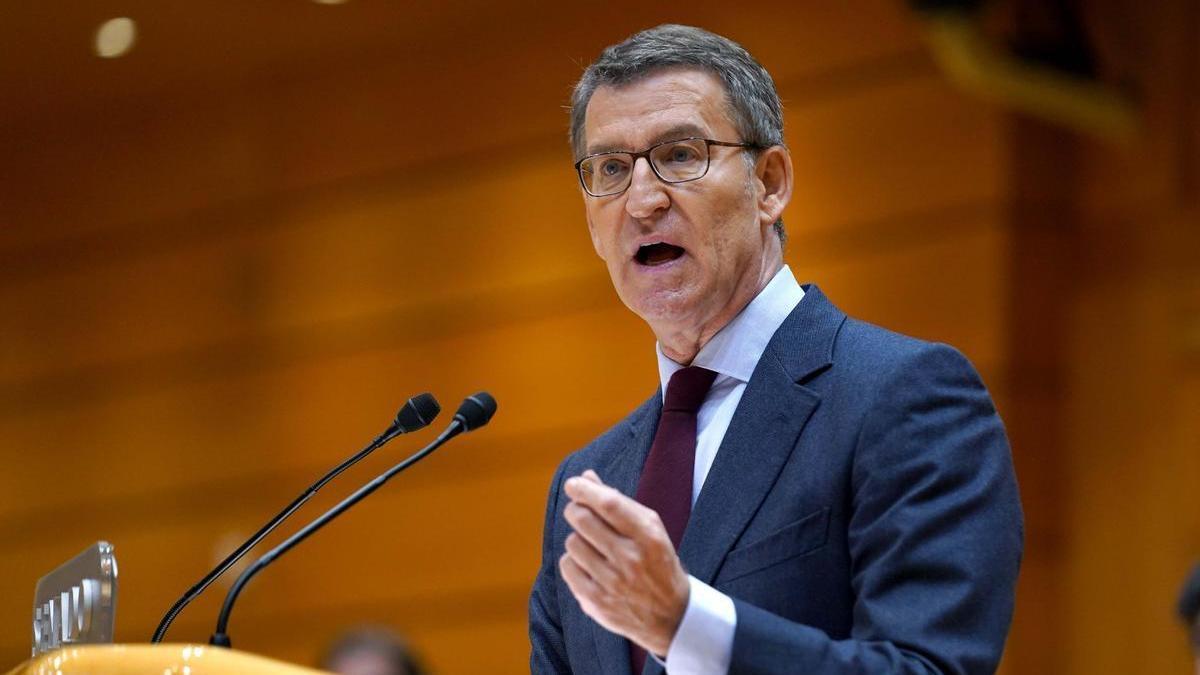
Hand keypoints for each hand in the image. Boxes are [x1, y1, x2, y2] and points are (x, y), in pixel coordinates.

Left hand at [559, 469, 689, 656]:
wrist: (671, 615)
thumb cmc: (656, 562)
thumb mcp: (649, 529)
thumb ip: (618, 502)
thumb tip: (586, 477)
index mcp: (649, 536)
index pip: (610, 504)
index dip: (586, 490)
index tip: (573, 484)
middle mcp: (631, 559)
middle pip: (584, 520)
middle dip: (576, 510)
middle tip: (578, 511)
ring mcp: (612, 583)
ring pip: (572, 542)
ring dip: (577, 539)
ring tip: (592, 546)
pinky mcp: (596, 602)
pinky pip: (567, 566)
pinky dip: (573, 561)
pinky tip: (588, 565)